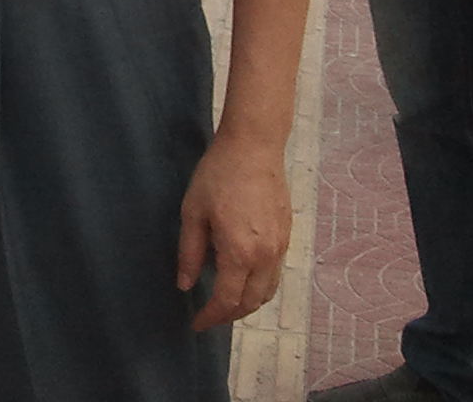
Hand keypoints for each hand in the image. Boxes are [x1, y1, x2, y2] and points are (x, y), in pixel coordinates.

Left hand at [176, 132, 289, 329]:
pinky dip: (259, 287)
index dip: (210, 317)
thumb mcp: (193, 212)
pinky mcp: (287, 237)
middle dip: (228, 315)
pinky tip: (242, 279)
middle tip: (208, 317)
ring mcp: (280, 248)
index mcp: (239, 252)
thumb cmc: (217, 176)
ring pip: (267, 292)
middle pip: (250, 302)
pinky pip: (274, 275)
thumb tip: (185, 285)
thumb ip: (189, 253)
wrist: (254, 148)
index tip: (195, 324)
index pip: (227, 300)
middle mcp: (266, 256)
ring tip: (224, 304)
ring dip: (246, 304)